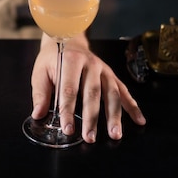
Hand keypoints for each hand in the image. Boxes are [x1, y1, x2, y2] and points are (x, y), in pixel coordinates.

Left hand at [30, 34, 145, 142]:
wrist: (68, 39)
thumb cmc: (53, 59)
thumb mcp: (40, 72)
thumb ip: (40, 93)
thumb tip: (38, 114)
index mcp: (70, 61)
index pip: (69, 89)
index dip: (68, 110)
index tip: (68, 129)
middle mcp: (90, 64)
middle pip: (93, 93)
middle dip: (92, 118)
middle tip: (89, 138)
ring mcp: (104, 70)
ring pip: (111, 94)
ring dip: (114, 116)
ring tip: (115, 135)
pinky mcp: (112, 75)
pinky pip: (124, 91)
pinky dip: (133, 106)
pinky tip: (139, 120)